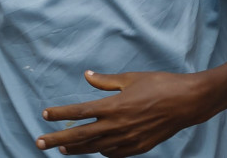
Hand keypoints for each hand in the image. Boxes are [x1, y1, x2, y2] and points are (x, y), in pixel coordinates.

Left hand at [37, 70, 209, 156]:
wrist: (186, 103)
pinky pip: (113, 153)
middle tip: (39, 142)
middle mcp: (117, 126)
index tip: (45, 115)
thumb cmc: (159, 85)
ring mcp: (127, 140)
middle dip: (58, 140)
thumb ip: (106, 81)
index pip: (79, 113)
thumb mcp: (131, 78)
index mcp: (114, 106)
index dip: (60, 114)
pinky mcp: (138, 148)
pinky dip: (101, 151)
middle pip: (80, 136)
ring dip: (77, 149)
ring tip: (62, 149)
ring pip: (95, 148)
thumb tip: (86, 76)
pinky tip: (95, 148)